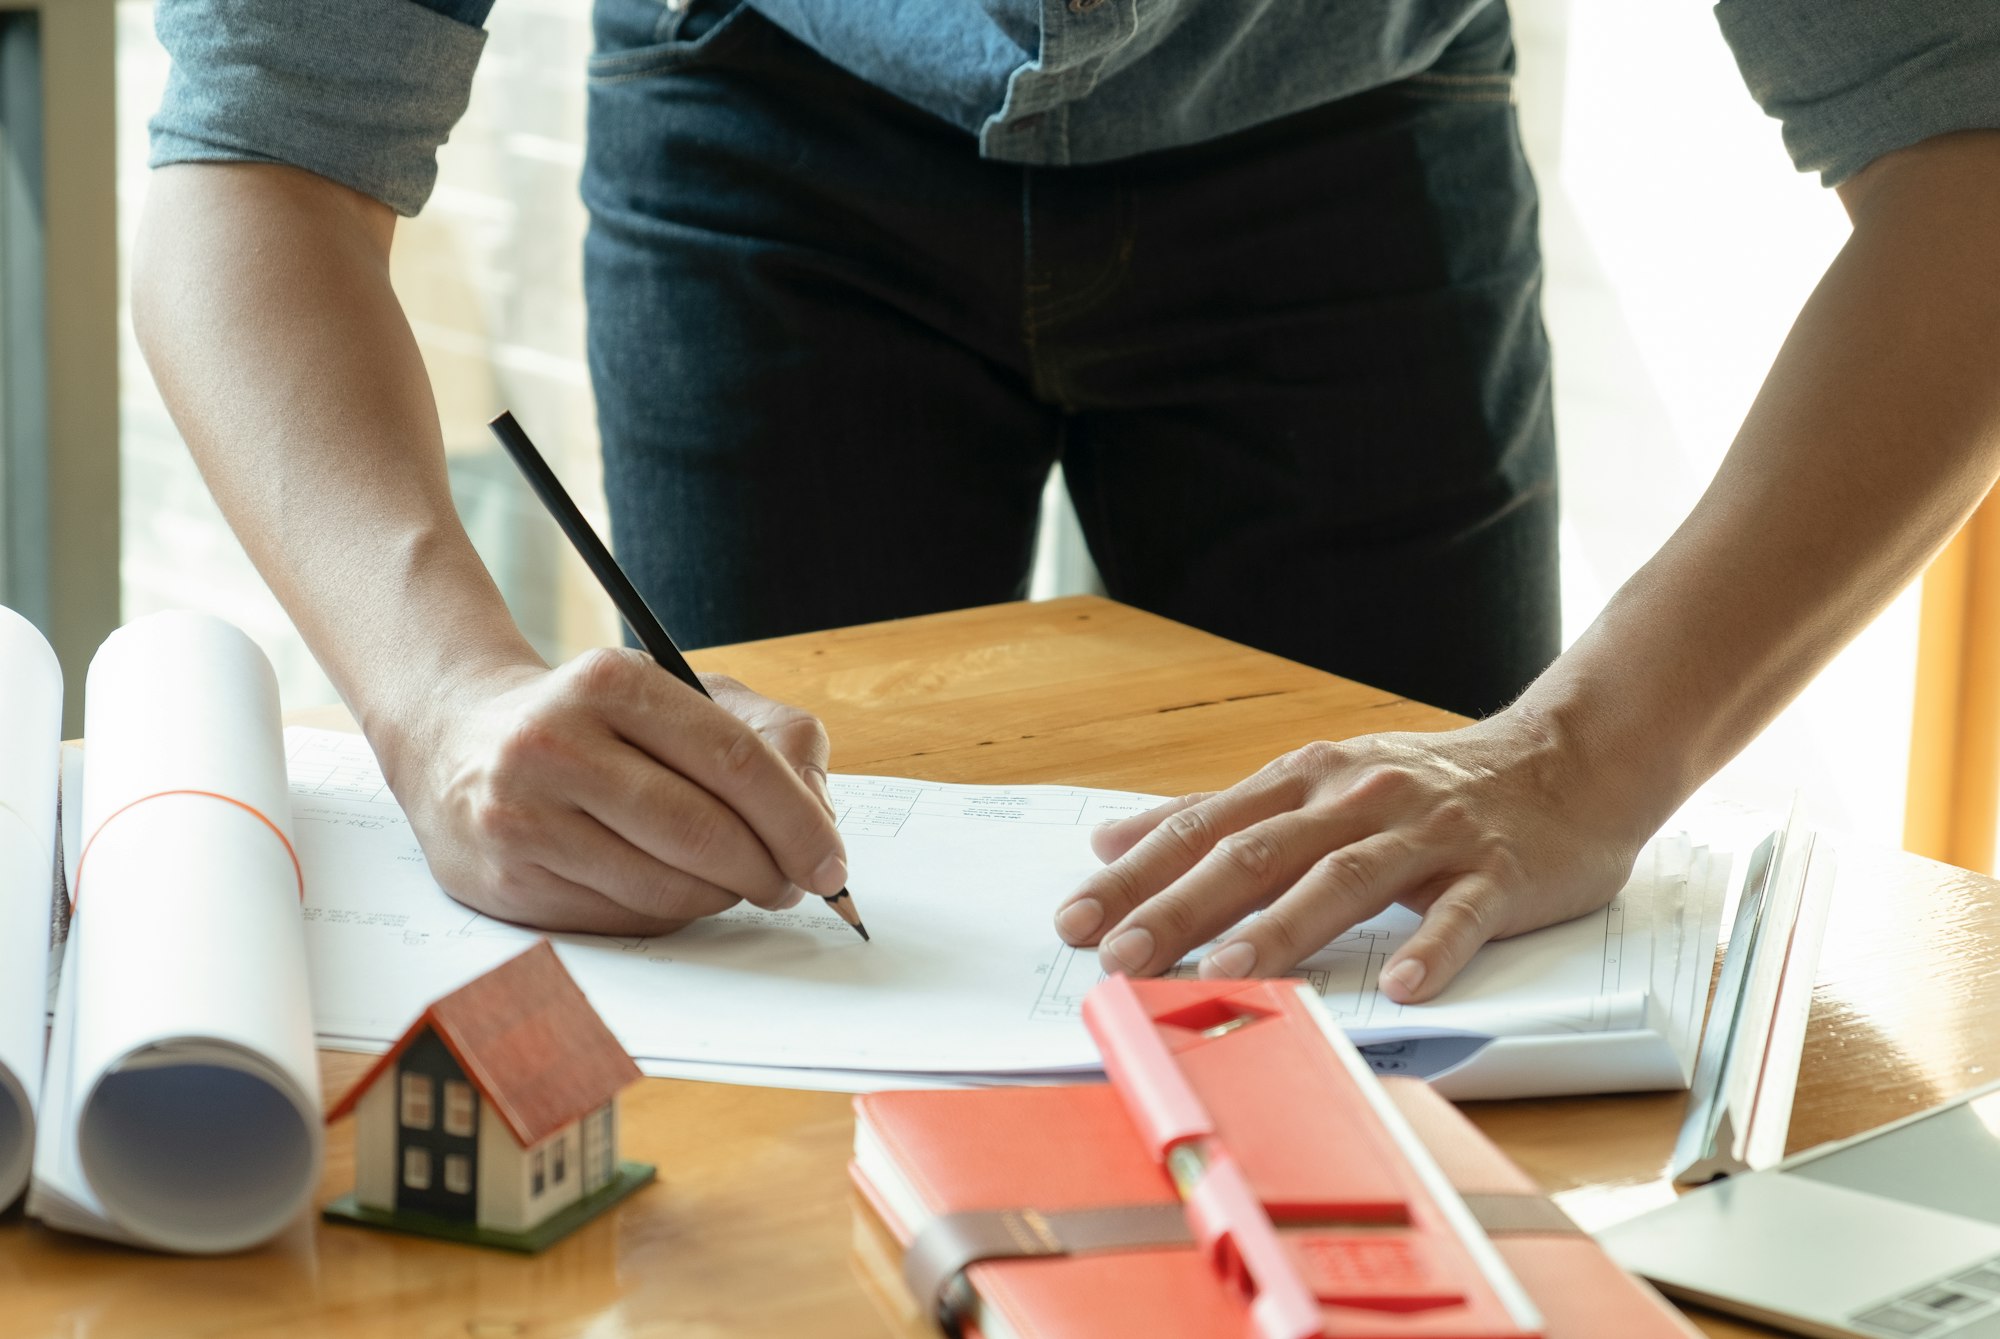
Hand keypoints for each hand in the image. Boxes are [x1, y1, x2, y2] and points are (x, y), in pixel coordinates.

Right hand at [383, 648, 847, 934]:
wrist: (453, 740)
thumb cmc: (590, 723)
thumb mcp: (676, 695)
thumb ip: (769, 738)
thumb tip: (821, 818)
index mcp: (612, 682)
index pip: (734, 760)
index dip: (798, 822)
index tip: (830, 861)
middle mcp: (556, 744)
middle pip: (702, 832)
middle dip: (768, 871)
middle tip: (792, 885)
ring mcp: (522, 815)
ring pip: (666, 887)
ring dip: (721, 898)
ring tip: (732, 883)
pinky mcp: (505, 880)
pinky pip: (623, 920)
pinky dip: (668, 915)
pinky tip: (669, 889)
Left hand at [1051, 711, 1655, 1001]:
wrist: (1568, 756)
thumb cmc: (1429, 785)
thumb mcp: (1315, 785)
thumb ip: (1218, 815)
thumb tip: (1115, 838)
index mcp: (1306, 784)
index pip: (1203, 831)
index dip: (1136, 876)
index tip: (1075, 919)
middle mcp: (1357, 800)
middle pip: (1257, 853)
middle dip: (1183, 906)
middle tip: (1121, 955)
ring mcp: (1429, 833)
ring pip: (1346, 878)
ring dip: (1286, 926)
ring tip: (1234, 970)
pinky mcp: (1498, 868)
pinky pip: (1463, 912)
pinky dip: (1431, 946)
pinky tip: (1400, 985)